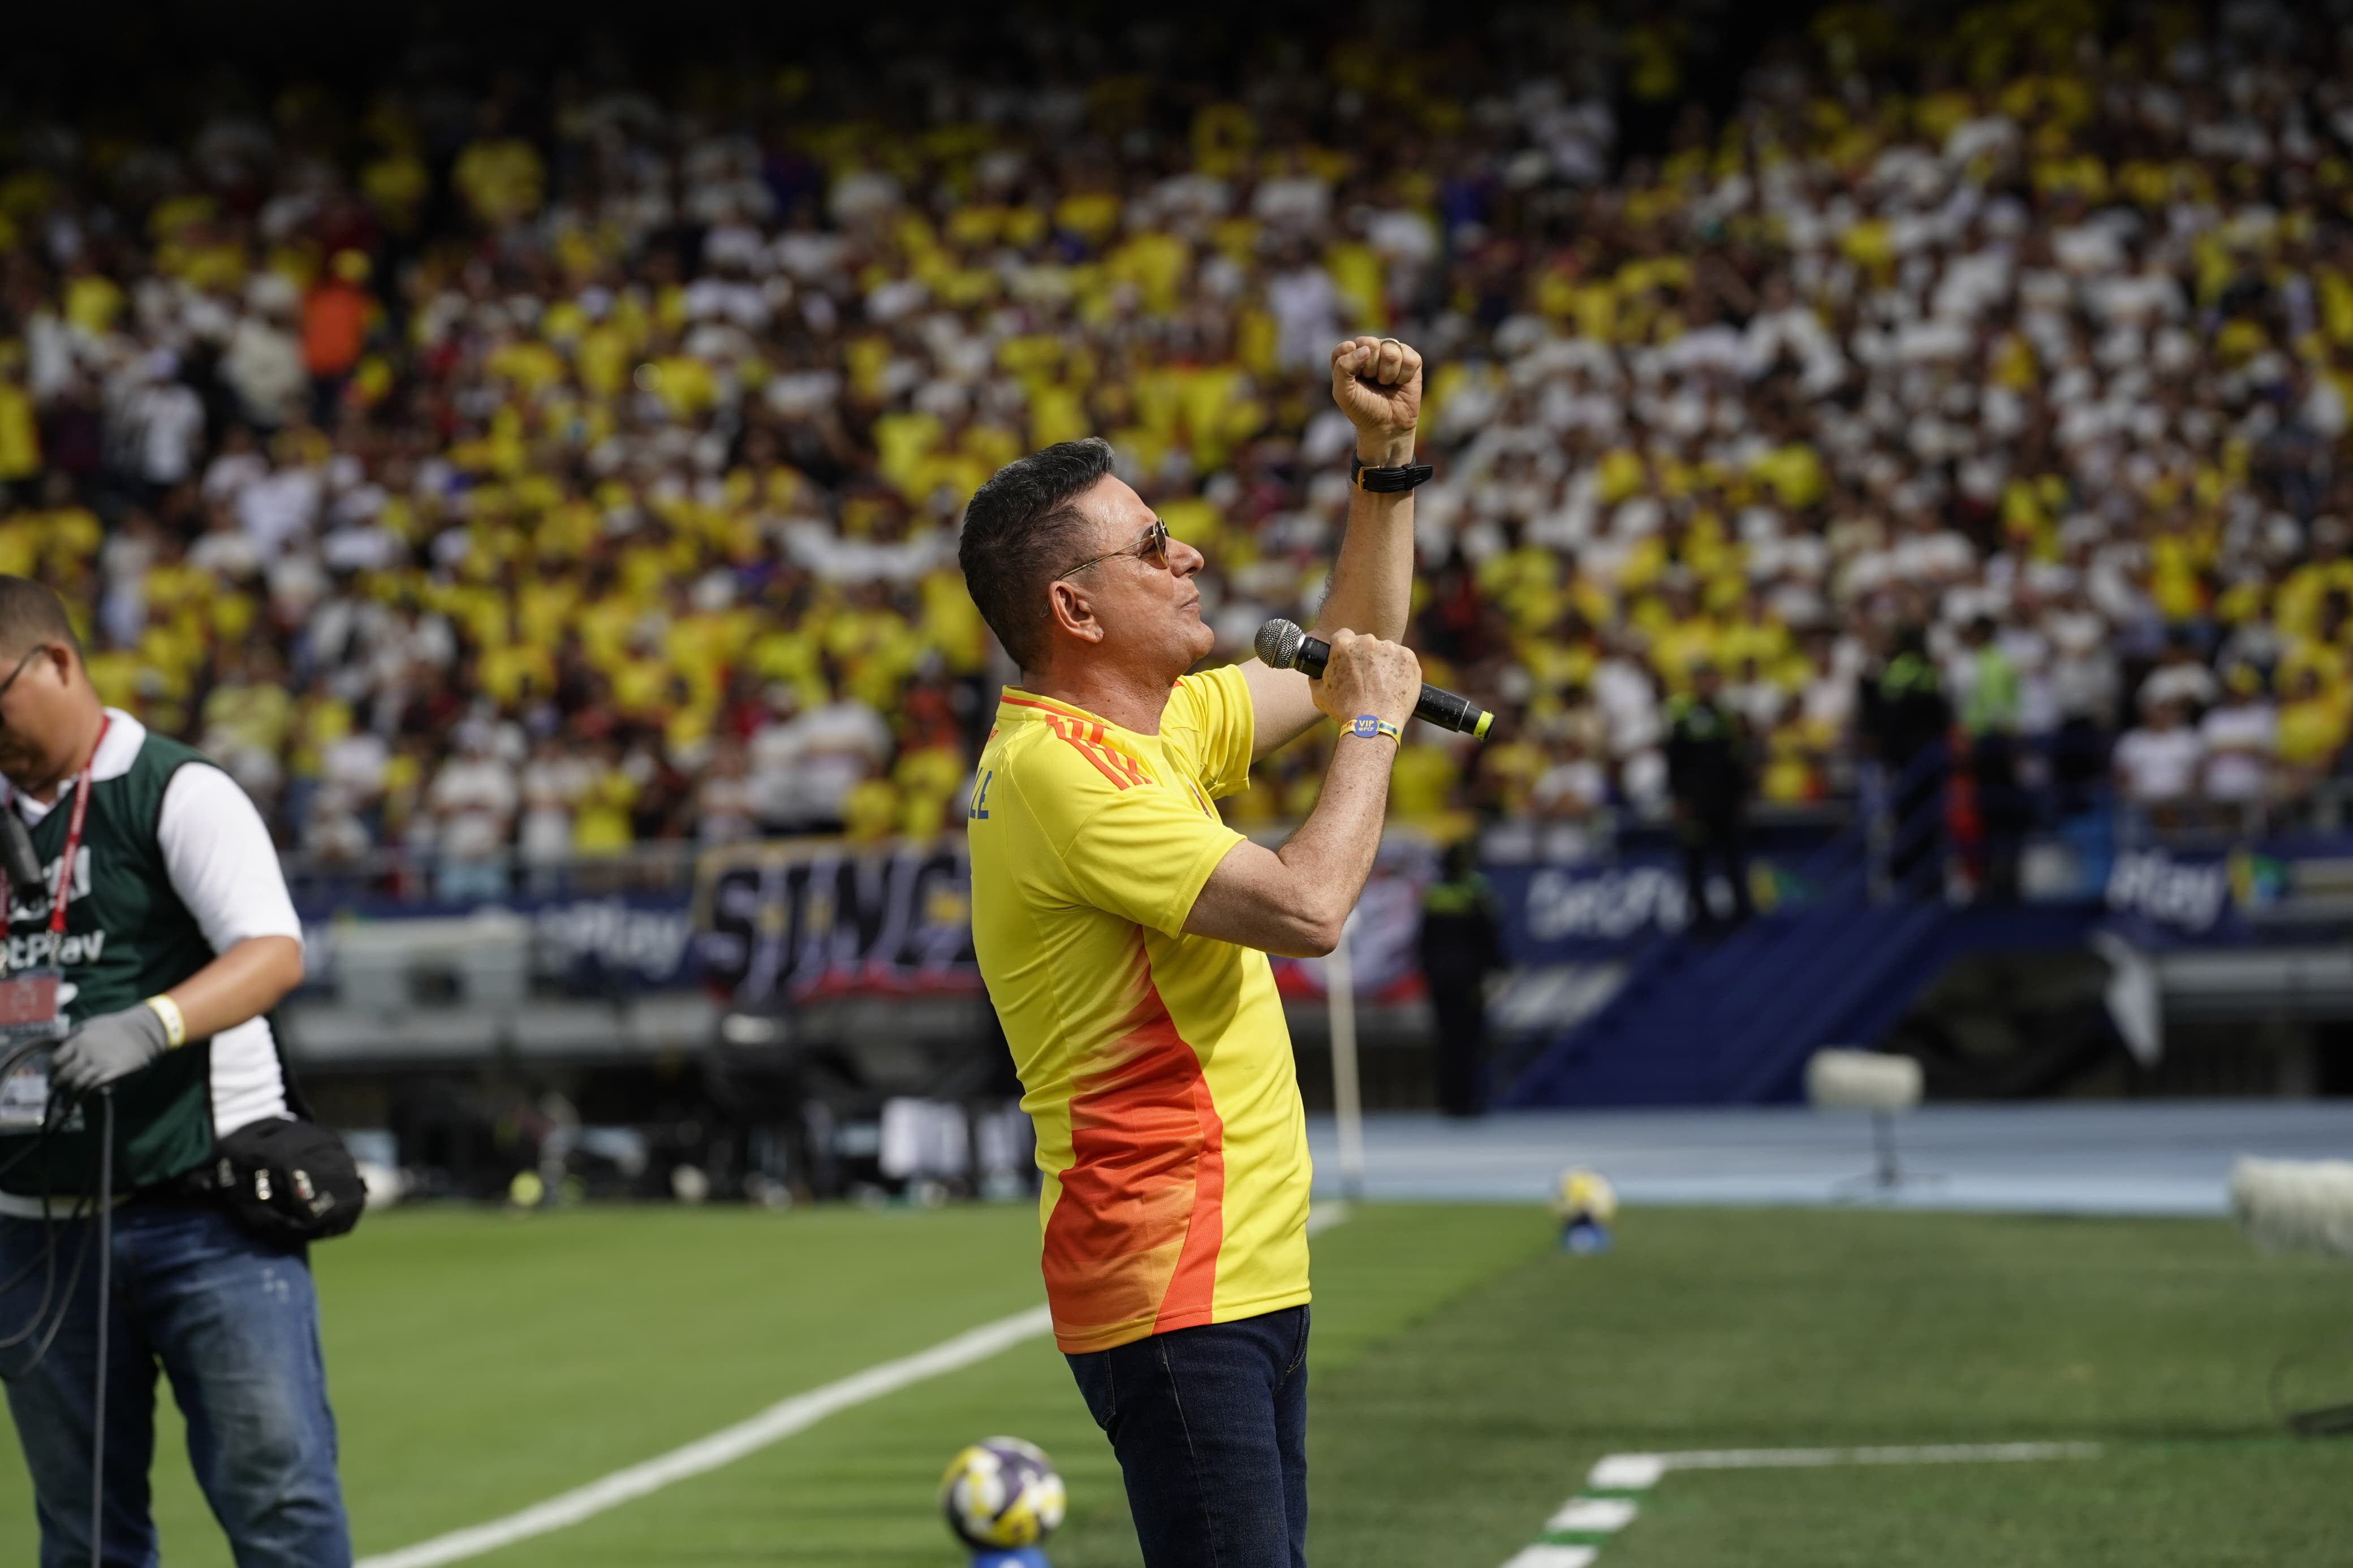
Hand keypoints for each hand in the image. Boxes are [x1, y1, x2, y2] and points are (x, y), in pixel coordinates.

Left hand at [51, 1003, 170, 1093]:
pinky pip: (93, 1088)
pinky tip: (82, 1097)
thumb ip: (74, 1036)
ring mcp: (99, 1064)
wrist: (143, 1031)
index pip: (56, 1060)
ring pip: (77, 1084)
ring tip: (69, 1096)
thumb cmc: (115, 1026)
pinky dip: (85, 1095)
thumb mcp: (90, 1025)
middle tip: (56, 1088)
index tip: (52, 1074)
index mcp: (78, 1040)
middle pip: (64, 1074)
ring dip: (71, 1093)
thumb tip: (60, 1048)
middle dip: (57, 1084)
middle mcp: (85, 1053)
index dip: (52, 1070)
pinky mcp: (112, 1073)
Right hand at [1310, 629, 1420, 732]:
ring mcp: (1390, 648)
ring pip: (1386, 650)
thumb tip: (1316, 671)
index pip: (1343, 635)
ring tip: (1382, 684)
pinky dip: (1400, 669)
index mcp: (1343, 645)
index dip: (1345, 649)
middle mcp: (1367, 641)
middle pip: (1365, 642)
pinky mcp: (1408, 657)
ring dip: (1384, 662)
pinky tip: (1394, 685)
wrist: (1373, 724)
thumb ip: (1316, 676)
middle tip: (1366, 678)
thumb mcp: (1319, 693)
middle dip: (1365, 656)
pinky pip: (1403, 659)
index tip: (1350, 661)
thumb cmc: (1345, 710)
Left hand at [1328, 336, 1422, 461]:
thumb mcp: (1343, 393)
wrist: (1387, 426)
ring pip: (1391, 350)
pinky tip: (1399, 383)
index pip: (1347, 347)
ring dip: (1387, 374)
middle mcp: (1371, 350)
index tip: (1355, 382)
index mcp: (1350, 355)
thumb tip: (1366, 349)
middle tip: (1372, 382)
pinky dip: (1404, 376)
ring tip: (1386, 384)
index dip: (1352, 365)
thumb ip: (1343, 368)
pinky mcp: (1411, 359)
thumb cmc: (1363, 409)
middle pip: (1370, 344)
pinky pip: (1410, 359)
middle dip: (1371, 369)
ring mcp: (1392, 352)